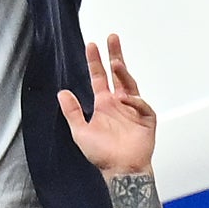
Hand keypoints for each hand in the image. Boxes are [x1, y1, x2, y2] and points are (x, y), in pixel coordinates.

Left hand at [55, 31, 155, 181]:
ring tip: (116, 64)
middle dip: (115, 55)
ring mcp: (134, 110)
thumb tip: (62, 92)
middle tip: (112, 38)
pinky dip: (135, 101)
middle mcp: (119, 104)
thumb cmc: (102, 154)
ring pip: (130, 85)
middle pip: (117, 74)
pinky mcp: (146, 119)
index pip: (99, 78)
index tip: (92, 45)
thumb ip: (72, 111)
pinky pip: (142, 105)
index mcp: (104, 105)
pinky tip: (127, 100)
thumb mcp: (80, 132)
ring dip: (123, 73)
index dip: (95, 62)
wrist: (122, 170)